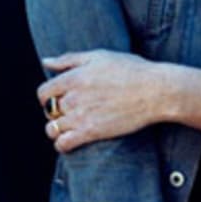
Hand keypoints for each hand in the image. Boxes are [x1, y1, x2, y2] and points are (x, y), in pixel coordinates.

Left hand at [37, 50, 164, 153]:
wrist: (157, 91)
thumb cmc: (132, 70)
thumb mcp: (99, 56)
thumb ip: (69, 59)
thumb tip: (46, 61)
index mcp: (73, 77)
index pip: (43, 92)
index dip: (47, 97)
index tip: (57, 99)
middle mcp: (73, 97)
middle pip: (49, 111)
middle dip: (55, 112)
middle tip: (69, 112)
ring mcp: (81, 116)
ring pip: (52, 129)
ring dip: (56, 130)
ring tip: (68, 128)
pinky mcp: (92, 132)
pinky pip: (64, 143)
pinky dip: (62, 145)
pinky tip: (70, 141)